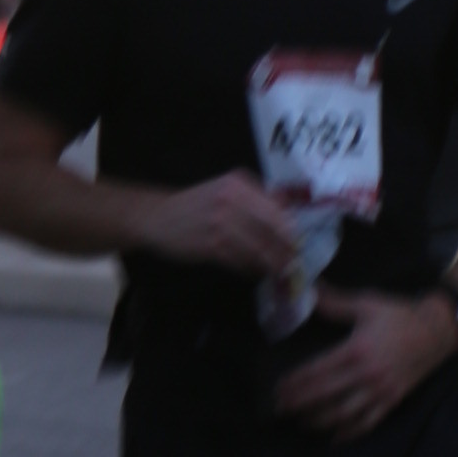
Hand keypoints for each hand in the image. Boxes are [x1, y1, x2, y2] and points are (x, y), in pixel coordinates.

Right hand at [133, 172, 302, 272]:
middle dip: (288, 250)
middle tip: (296, 264)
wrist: (156, 216)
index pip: (278, 210)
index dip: (292, 230)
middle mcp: (232, 200)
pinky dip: (253, 269)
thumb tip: (288, 215)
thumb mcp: (224, 190)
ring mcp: (222, 223)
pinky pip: (242, 261)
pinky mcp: (212, 246)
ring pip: (260, 248)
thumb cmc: (195, 205)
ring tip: (283, 273)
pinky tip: (258, 273)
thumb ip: (254, 199)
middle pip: (274, 230)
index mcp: (239, 183)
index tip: (300, 244)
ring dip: (274, 264)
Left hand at [273, 288, 450, 437]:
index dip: (295, 382)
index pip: (317, 372)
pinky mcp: (392, 401)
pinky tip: (333, 438)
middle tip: (279, 410)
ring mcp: (380, 392)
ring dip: (318, 421)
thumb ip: (335, 301)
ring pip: (343, 415)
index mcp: (357, 350)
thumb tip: (308, 289)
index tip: (278, 388)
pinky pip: (367, 423)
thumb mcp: (367, 303)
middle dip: (299, 404)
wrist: (438, 331)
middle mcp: (366, 375)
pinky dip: (348, 433)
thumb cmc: (400, 315)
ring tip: (301, 422)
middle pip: (324, 396)